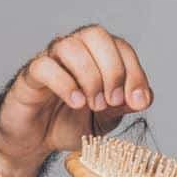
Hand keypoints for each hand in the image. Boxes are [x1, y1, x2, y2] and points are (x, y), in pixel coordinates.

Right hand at [0, 24, 153, 165]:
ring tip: (93, 105)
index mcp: (96, 57)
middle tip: (112, 101)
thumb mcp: (105, 119)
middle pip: (96, 35)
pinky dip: (65, 84)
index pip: (121, 47)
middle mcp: (74, 51)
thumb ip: (123, 106)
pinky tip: (75, 103)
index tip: (138, 102)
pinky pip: (44, 66)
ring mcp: (50, 60)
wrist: (34, 142)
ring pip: (70, 46)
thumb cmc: (68, 123)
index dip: (134, 72)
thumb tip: (146, 97)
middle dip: (112, 69)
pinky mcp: (29, 76)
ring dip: (90, 76)